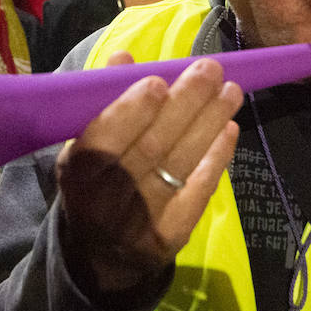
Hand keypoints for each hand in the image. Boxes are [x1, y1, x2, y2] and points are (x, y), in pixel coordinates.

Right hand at [56, 54, 241, 293]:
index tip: (159, 80)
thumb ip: (101, 102)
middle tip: (211, 70)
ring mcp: (143, 220)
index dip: (133, 110)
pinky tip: (229, 128)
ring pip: (181, 163)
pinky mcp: (173, 234)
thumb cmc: (94, 183)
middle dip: (186, 104)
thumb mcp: (84, 145)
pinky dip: (216, 157)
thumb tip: (123, 57)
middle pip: (153, 146)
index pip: (105, 139)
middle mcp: (108, 199)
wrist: (101, 253)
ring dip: (210, 122)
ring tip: (230, 91)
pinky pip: (198, 189)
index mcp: (79, 172)